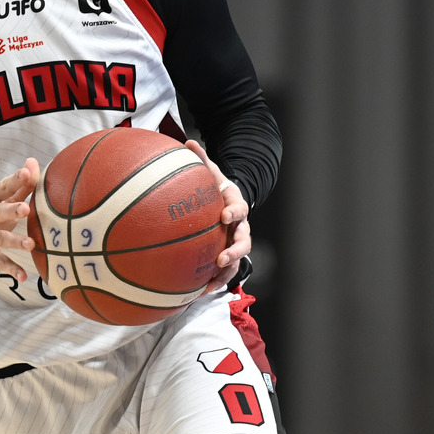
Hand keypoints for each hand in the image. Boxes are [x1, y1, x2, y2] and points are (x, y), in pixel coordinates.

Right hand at [0, 159, 39, 280]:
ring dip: (14, 241)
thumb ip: (19, 186)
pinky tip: (24, 276)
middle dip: (10, 210)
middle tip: (26, 209)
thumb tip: (33, 162)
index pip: (2, 188)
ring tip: (30, 244)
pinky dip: (11, 268)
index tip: (27, 173)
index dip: (14, 180)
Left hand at [185, 140, 250, 289]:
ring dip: (226, 273)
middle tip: (222, 257)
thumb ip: (201, 160)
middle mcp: (240, 227)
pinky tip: (198, 291)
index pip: (240, 209)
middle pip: (244, 241)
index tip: (224, 216)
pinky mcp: (227, 256)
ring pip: (237, 262)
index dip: (234, 213)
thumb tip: (188, 142)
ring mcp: (235, 243)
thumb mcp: (210, 172)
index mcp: (236, 206)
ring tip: (211, 284)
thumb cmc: (216, 187)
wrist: (226, 201)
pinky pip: (224, 272)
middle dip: (235, 250)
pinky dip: (214, 281)